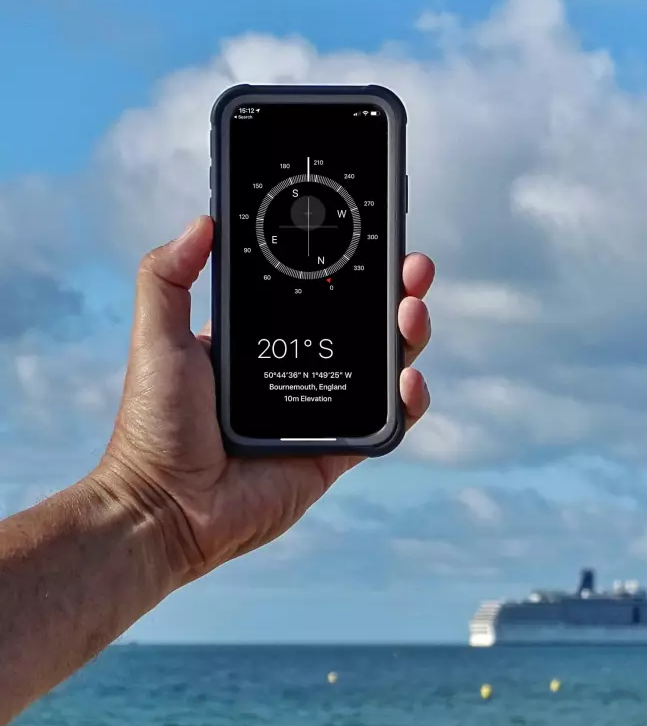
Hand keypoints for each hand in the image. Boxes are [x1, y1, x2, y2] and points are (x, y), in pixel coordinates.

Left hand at [92, 216, 433, 584]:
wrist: (165, 506)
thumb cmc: (153, 425)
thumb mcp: (157, 337)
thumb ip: (167, 277)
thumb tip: (202, 219)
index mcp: (267, 341)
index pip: (322, 294)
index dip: (355, 266)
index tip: (376, 237)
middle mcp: (302, 370)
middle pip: (367, 324)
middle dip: (398, 292)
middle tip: (413, 269)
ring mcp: (325, 411)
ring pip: (386, 366)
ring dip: (410, 335)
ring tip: (412, 312)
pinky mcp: (340, 451)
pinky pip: (388, 423)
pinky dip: (408, 401)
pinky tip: (408, 380)